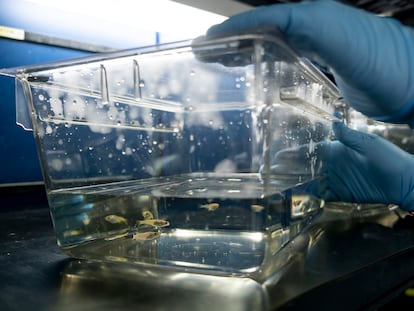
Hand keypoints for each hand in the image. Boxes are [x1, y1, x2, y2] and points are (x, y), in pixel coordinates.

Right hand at [207, 1, 413, 125]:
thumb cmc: (390, 71)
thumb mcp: (353, 50)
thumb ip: (318, 33)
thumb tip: (278, 23)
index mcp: (318, 19)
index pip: (268, 17)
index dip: (237, 26)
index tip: (210, 39)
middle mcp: (315, 24)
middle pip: (264, 26)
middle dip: (232, 37)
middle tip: (204, 50)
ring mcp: (318, 40)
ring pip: (271, 39)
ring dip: (243, 48)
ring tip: (218, 59)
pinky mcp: (322, 57)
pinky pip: (284, 51)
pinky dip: (263, 58)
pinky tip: (252, 68)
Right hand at [272, 122, 413, 210]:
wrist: (404, 181)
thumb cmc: (388, 158)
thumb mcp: (368, 143)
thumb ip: (348, 136)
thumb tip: (332, 122)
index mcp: (337, 150)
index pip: (311, 150)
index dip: (294, 152)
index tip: (279, 155)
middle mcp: (333, 164)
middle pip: (306, 166)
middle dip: (289, 169)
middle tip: (272, 172)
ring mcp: (336, 180)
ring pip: (310, 181)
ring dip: (295, 183)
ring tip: (278, 186)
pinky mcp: (341, 194)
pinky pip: (321, 195)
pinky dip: (309, 197)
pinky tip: (297, 198)